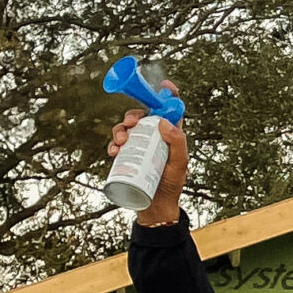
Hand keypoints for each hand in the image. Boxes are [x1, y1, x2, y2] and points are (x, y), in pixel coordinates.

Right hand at [107, 86, 188, 226]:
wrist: (155, 207)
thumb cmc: (171, 184)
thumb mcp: (180, 163)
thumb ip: (177, 142)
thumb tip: (163, 122)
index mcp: (170, 134)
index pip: (170, 110)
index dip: (167, 94)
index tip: (163, 84)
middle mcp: (154, 137)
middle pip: (142, 116)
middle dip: (133, 114)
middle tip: (131, 122)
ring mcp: (139, 147)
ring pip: (126, 129)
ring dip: (120, 130)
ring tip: (121, 142)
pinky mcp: (127, 158)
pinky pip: (116, 146)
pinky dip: (112, 145)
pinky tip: (114, 151)